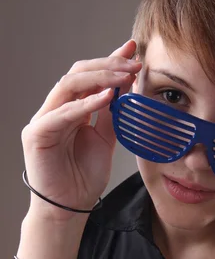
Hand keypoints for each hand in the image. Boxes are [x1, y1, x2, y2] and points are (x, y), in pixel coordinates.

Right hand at [21, 39, 141, 221]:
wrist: (70, 207)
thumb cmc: (84, 177)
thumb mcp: (105, 139)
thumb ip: (110, 114)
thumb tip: (125, 88)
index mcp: (71, 109)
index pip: (89, 77)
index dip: (110, 61)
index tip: (132, 50)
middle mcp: (55, 109)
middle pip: (78, 74)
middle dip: (107, 65)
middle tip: (133, 62)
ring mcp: (44, 120)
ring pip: (69, 86)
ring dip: (100, 78)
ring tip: (125, 75)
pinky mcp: (37, 135)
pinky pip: (62, 113)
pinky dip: (85, 103)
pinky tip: (107, 96)